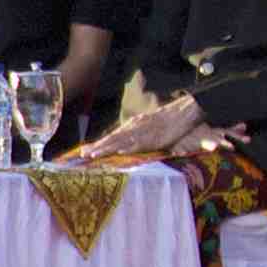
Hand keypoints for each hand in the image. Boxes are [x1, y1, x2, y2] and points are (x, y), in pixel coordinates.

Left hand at [78, 93, 203, 163]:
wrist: (183, 112)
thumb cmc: (167, 121)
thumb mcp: (148, 126)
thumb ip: (136, 135)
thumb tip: (124, 145)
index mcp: (133, 125)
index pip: (112, 136)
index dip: (98, 144)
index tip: (84, 151)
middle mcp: (134, 127)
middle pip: (112, 138)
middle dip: (97, 147)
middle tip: (82, 154)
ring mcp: (143, 132)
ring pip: (121, 141)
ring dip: (107, 148)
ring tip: (94, 155)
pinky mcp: (154, 137)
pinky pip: (139, 143)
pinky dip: (128, 147)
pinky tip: (118, 152)